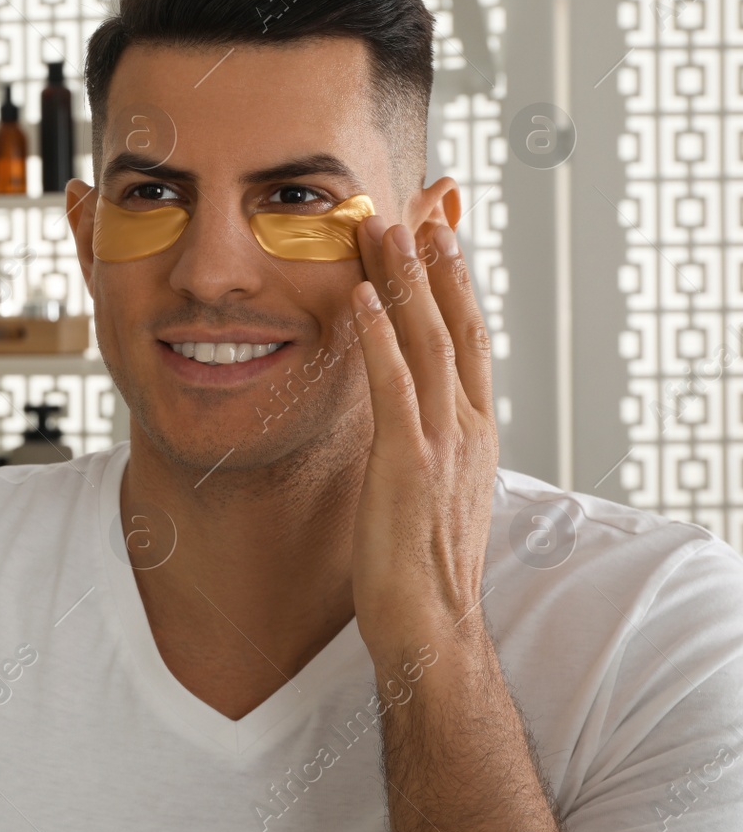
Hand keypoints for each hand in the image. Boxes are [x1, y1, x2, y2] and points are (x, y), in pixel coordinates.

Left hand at [349, 205, 498, 662]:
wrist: (429, 625)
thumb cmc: (420, 562)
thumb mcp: (427, 482)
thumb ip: (419, 435)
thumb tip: (399, 406)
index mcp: (473, 429)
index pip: (470, 338)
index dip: (457, 282)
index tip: (442, 231)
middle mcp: (467, 427)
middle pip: (458, 325)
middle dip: (437, 263)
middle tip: (419, 205)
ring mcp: (441, 443)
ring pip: (428, 342)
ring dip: (405, 282)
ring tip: (385, 229)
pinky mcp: (406, 464)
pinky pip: (392, 387)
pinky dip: (376, 339)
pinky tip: (357, 299)